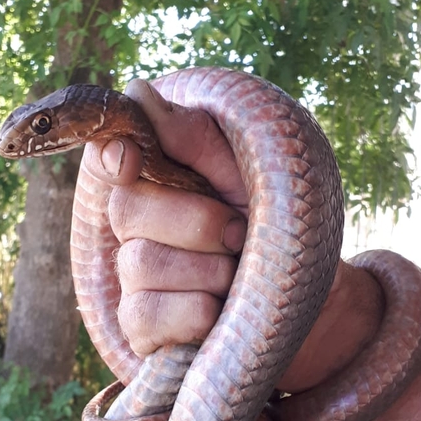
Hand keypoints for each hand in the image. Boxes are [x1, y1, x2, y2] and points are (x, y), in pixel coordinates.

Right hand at [83, 78, 383, 391]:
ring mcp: (135, 279)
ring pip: (141, 264)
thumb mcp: (251, 178)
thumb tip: (137, 93)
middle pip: (128, 211)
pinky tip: (217, 312)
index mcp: (159, 181)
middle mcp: (136, 227)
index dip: (112, 156)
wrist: (309, 299)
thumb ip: (196, 140)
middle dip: (197, 222)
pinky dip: (193, 313)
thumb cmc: (276, 227)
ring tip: (239, 277)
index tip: (130, 159)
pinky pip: (145, 316)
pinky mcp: (142, 328)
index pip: (110, 157)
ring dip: (208, 271)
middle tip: (242, 233)